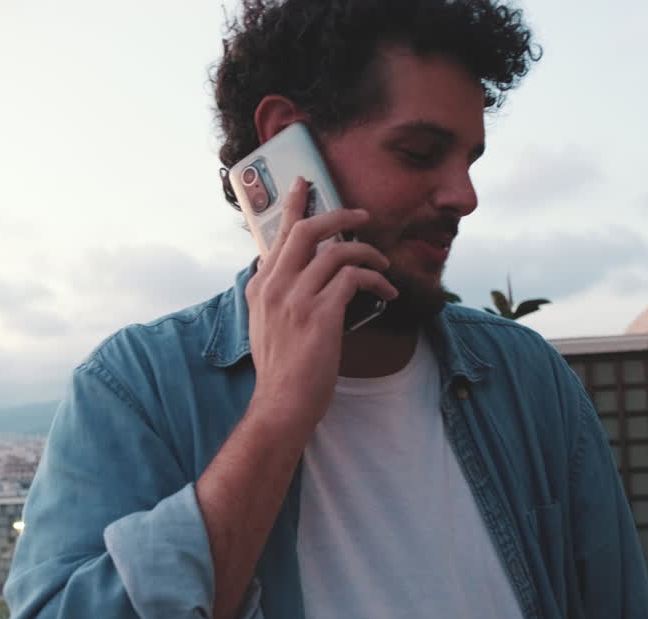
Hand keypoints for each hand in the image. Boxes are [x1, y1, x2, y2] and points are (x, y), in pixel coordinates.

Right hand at [244, 177, 397, 434]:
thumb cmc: (281, 371)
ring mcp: (295, 298)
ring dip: (367, 252)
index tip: (305, 185)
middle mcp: (274, 286)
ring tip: (383, 265)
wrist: (282, 404)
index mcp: (260, 287)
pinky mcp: (320, 313)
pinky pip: (353, 278)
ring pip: (336, 251)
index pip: (278, 236)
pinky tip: (387, 290)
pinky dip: (375, 279)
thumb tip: (283, 271)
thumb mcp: (265, 325)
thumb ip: (274, 296)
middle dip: (338, 215)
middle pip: (306, 230)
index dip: (295, 207)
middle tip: (362, 215)